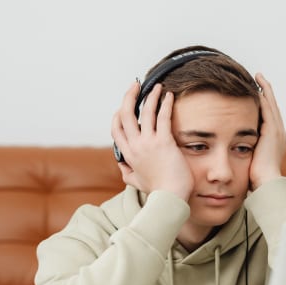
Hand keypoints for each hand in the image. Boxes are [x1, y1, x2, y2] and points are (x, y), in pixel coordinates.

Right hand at [110, 81, 192, 199]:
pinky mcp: (164, 142)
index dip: (118, 114)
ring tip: (157, 86)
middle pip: (125, 114)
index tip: (123, 105)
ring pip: (144, 112)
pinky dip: (165, 103)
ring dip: (150, 96)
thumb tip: (121, 165)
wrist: (169, 199)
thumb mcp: (135, 182)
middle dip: (129, 97)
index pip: (116, 129)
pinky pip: (162, 117)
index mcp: (127, 155)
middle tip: (135, 86)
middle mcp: (135, 146)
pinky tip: (169, 95)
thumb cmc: (157, 192)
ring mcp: (148, 143)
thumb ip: (126, 172)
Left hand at [249, 73, 285, 189]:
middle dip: (266, 92)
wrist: (266, 183)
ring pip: (271, 104)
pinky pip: (268, 109)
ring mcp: (277, 131)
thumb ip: (244, 151)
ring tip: (259, 77)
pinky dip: (264, 97)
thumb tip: (232, 149)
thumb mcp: (250, 160)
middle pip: (272, 106)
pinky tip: (257, 87)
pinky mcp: (272, 131)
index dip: (264, 103)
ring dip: (265, 89)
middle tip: (259, 78)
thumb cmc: (255, 177)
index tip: (257, 93)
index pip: (269, 116)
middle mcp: (279, 133)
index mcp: (274, 140)